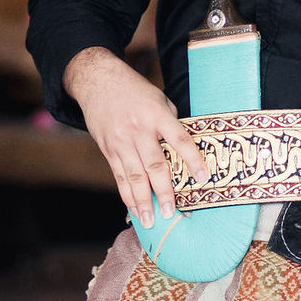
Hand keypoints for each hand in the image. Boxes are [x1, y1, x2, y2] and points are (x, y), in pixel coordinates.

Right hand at [62, 46, 205, 225]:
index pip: (179, 140)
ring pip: (134, 176)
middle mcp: (139, 130)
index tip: (203, 178)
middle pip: (154, 165)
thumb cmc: (134, 90)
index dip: (192, 160)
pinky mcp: (108, 149)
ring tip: (150, 220)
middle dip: (163, 191)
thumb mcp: (159, 98)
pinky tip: (133, 207)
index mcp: (157, 115)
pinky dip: (126, 194)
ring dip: (142, 200)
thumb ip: (171, 122)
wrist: (97, 81)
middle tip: (171, 212)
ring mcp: (121, 141)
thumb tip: (183, 149)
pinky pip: (119, 175)